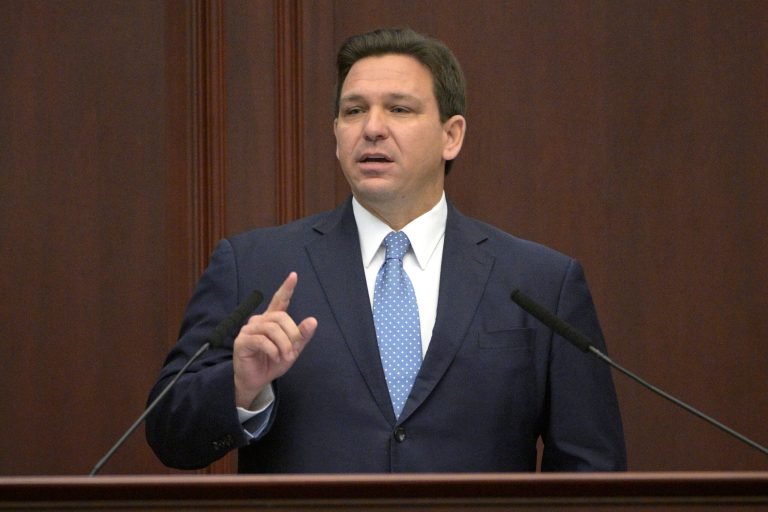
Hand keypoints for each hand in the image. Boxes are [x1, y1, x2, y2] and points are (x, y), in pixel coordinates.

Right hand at [232, 272, 316, 407]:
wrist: (256, 381)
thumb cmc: (273, 362)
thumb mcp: (292, 350)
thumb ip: (302, 336)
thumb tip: (313, 320)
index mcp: (272, 320)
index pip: (279, 300)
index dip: (287, 288)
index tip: (294, 275)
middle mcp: (259, 321)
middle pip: (281, 318)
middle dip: (292, 335)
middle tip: (292, 352)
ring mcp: (249, 330)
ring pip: (272, 329)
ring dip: (283, 345)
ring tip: (284, 357)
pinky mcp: (242, 341)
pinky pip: (262, 341)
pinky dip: (273, 351)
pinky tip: (275, 358)